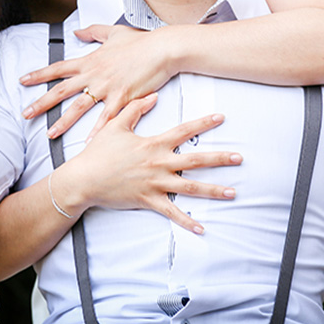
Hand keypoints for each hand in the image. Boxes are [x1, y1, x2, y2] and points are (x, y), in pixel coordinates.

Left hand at [20, 25, 178, 138]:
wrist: (162, 49)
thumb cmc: (141, 41)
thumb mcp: (113, 32)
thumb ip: (93, 32)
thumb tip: (77, 31)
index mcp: (90, 61)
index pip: (58, 68)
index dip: (39, 74)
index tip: (24, 80)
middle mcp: (94, 75)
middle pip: (61, 90)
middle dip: (42, 103)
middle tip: (26, 113)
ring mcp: (107, 88)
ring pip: (79, 107)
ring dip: (63, 122)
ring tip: (50, 133)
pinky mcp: (122, 98)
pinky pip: (106, 119)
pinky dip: (96, 131)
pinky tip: (87, 142)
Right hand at [52, 94, 241, 233]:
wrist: (83, 179)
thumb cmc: (98, 152)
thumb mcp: (115, 125)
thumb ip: (135, 109)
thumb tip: (153, 96)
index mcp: (153, 144)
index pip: (184, 131)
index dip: (203, 123)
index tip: (221, 118)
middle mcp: (159, 163)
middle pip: (195, 160)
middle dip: (219, 159)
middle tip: (239, 158)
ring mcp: (155, 184)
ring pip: (190, 187)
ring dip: (212, 190)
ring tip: (232, 192)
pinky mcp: (148, 201)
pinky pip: (172, 213)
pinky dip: (187, 221)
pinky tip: (202, 227)